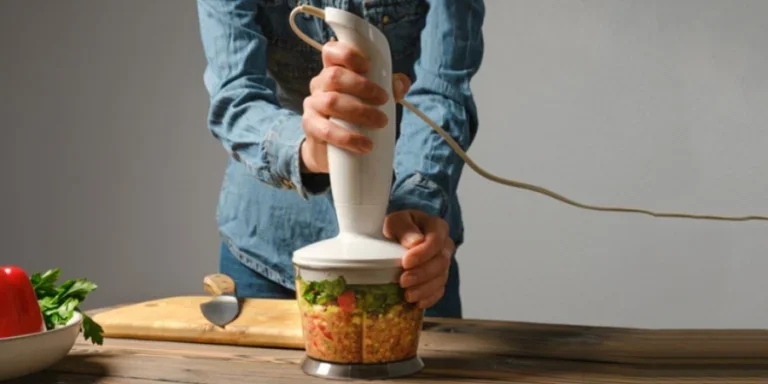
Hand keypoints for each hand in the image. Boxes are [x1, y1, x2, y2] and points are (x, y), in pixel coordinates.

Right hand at [300, 40, 411, 172]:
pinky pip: (326, 130)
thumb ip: (390, 88)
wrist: (332, 151)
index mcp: (333, 71)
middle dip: (363, 86)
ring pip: (331, 102)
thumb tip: (401, 83)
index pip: (331, 51)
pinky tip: (364, 144)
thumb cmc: (355, 118)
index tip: (367, 66)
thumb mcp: (373, 100)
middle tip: (384, 99)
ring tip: (381, 122)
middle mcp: (320, 84)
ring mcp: (313, 105)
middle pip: (334, 76)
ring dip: (360, 112)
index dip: (348, 54)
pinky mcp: (310, 127)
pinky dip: (348, 137)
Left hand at [383, 210, 453, 308]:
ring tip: (408, 295)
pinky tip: (418, 303)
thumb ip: (404, 228)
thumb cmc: (397, 228)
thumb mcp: (396, 221)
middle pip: (441, 262)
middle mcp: (444, 245)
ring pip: (441, 278)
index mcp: (437, 227)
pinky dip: (429, 298)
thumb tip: (415, 242)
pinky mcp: (439, 277)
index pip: (436, 240)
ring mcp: (443, 263)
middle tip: (403, 281)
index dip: (423, 253)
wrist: (397, 238)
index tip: (406, 262)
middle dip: (422, 274)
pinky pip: (440, 290)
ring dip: (425, 289)